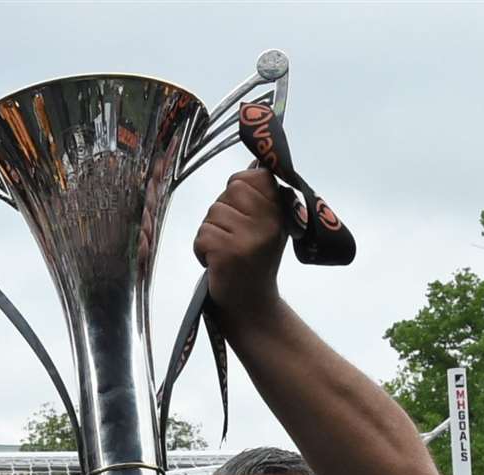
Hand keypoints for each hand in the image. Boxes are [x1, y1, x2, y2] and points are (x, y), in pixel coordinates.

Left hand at [193, 168, 285, 317]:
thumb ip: (262, 195)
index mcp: (281, 211)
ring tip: (228, 254)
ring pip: (212, 214)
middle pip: (229, 192)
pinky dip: (202, 251)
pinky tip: (218, 265)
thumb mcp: (268, 225)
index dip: (240, 193)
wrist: (252, 307)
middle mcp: (269, 222)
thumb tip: (255, 158)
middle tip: (236, 240)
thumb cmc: (254, 263)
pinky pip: (202, 235)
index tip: (245, 217)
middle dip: (223, 214)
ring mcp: (249, 238)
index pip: (251, 176)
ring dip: (212, 234)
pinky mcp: (228, 253)